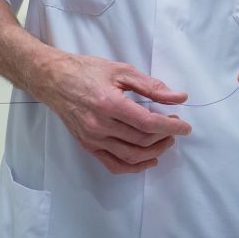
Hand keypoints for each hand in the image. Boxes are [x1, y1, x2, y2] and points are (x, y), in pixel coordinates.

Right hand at [31, 52, 192, 173]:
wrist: (53, 80)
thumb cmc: (86, 71)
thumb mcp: (121, 70)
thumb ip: (151, 86)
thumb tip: (179, 97)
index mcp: (110, 103)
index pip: (148, 123)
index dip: (171, 127)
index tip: (185, 127)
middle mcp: (100, 125)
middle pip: (142, 140)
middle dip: (165, 137)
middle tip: (175, 128)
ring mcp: (93, 138)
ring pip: (131, 156)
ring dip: (153, 152)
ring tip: (165, 142)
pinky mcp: (88, 145)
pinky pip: (113, 164)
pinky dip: (133, 167)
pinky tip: (148, 159)